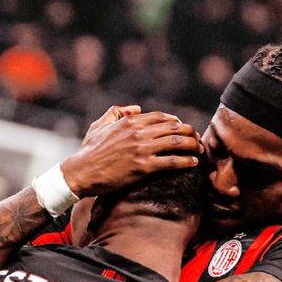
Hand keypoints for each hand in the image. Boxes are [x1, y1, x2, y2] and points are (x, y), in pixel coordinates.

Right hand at [62, 108, 202, 196]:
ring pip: (176, 143)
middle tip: (197, 140)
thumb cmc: (88, 151)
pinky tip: (193, 163)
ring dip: (192, 145)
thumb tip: (136, 108)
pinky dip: (185, 161)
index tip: (183, 129)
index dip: (176, 122)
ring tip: (200, 151)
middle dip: (189, 133)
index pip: (161, 117)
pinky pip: (171, 162)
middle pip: (173, 128)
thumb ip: (117, 112)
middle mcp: (138, 132)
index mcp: (129, 121)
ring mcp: (141, 149)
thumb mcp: (99, 125)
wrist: (81, 172)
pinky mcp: (143, 167)